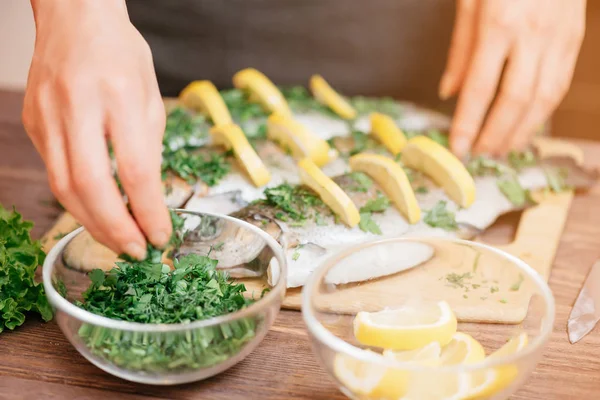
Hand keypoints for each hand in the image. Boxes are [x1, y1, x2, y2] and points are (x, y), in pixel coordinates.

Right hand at [23, 0, 170, 258]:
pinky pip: (55, 172)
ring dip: (93, 222)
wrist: (74, 17)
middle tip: (137, 251)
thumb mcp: (151, 95)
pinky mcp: (33, 123)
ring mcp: (47, 115)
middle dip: (116, 229)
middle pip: (90, 186)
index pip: (134, 170)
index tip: (161, 236)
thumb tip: (149, 198)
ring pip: (64, 187)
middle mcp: (77, 107)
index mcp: (118, 95)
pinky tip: (98, 210)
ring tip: (119, 241)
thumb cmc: (121, 53)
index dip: (148, 211)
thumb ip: (149, 147)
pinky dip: (79, 199)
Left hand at [440, 0, 585, 157]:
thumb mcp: (469, 3)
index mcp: (499, 25)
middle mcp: (533, 36)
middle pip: (515, 101)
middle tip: (478, 154)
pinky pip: (559, 86)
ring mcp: (559, 39)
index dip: (468, 124)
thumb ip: (460, 52)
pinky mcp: (574, 41)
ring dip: (521, 132)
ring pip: (543, 100)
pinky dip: (542, 113)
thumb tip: (448, 94)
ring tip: (500, 150)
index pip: (480, 89)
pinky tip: (526, 126)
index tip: (457, 148)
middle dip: (495, 135)